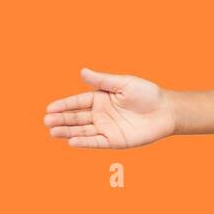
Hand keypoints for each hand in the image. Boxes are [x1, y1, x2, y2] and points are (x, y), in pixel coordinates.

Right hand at [42, 67, 176, 148]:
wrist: (167, 111)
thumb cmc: (147, 94)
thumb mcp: (124, 84)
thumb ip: (103, 81)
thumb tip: (82, 71)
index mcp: (100, 99)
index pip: (77, 102)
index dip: (64, 105)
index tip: (50, 108)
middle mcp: (100, 114)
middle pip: (76, 118)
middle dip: (61, 120)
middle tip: (47, 121)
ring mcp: (106, 128)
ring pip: (83, 131)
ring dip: (68, 132)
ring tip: (53, 132)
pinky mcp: (114, 141)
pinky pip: (96, 142)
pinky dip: (84, 142)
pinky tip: (72, 141)